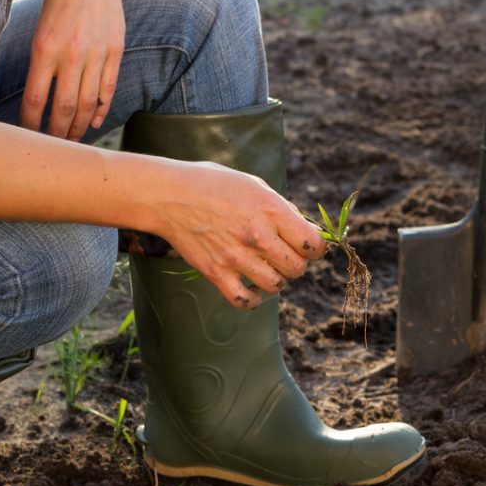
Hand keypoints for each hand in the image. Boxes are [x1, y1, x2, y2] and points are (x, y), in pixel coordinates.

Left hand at [20, 0, 127, 140]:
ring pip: (87, 103)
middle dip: (58, 133)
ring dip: (79, 126)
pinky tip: (94, 121)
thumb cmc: (60, 4)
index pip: (35, 97)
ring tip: (73, 140)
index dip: (31, 122)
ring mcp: (96, 55)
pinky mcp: (115, 53)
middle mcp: (71, 54)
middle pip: (64, 107)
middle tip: (54, 148)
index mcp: (45, 48)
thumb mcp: (41, 30)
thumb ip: (42, 64)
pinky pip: (107, 89)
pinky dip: (100, 110)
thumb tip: (40, 101)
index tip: (28, 136)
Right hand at [154, 162, 326, 308]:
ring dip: (275, 280)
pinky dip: (251, 300)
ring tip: (266, 269)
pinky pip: (244, 300)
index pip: (313, 244)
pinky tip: (250, 289)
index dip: (316, 248)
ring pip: (276, 286)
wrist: (169, 194)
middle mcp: (258, 236)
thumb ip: (281, 208)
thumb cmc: (214, 184)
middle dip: (295, 264)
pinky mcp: (215, 272)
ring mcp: (236, 257)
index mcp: (272, 210)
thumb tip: (305, 230)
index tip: (309, 247)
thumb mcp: (255, 185)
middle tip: (283, 256)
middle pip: (297, 268)